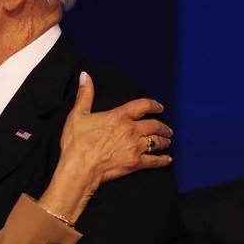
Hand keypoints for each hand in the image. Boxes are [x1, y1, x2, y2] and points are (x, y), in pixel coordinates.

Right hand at [49, 72, 172, 217]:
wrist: (79, 167)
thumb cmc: (76, 142)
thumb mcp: (77, 115)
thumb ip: (85, 95)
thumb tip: (85, 75)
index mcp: (119, 117)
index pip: (142, 106)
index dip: (153, 105)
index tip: (159, 107)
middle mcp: (131, 130)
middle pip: (154, 125)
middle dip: (163, 126)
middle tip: (167, 128)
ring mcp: (135, 147)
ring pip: (157, 142)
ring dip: (164, 140)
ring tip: (167, 141)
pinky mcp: (135, 163)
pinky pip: (154, 161)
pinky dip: (163, 160)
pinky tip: (167, 159)